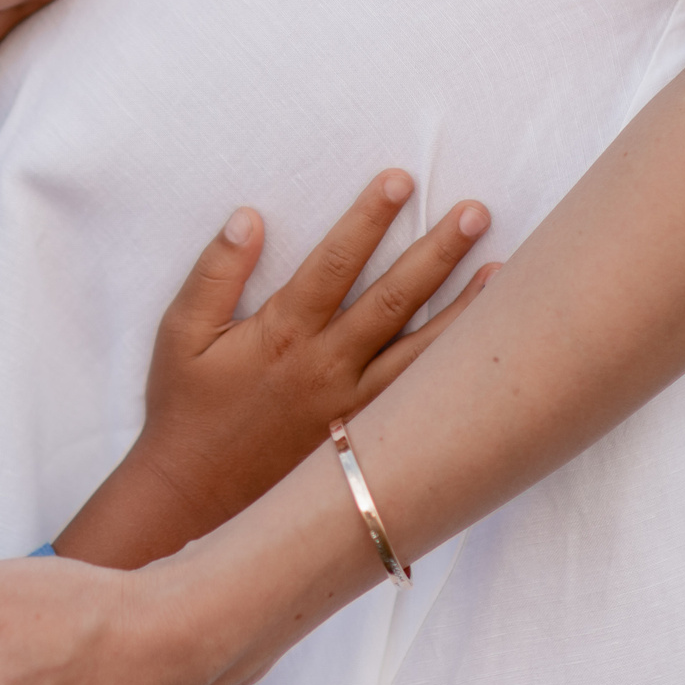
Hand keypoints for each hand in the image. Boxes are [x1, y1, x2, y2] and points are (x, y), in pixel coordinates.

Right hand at [52, 171, 492, 568]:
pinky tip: (483, 346)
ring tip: (504, 270)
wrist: (194, 505)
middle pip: (393, 299)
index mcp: (282, 333)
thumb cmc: (185, 414)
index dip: (367, 218)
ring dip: (464, 309)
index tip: (399, 179)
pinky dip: (453, 369)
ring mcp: (353, 407)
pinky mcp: (365, 440)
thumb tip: (248, 217)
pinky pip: (420, 398)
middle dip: (436, 251)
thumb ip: (215, 273)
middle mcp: (326, 367)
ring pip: (422, 352)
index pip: (335, 263)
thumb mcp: (180, 335)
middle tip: (477, 213)